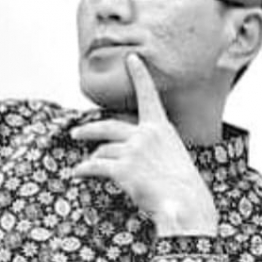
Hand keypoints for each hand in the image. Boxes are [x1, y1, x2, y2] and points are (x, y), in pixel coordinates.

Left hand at [70, 54, 217, 236]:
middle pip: (108, 127)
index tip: (132, 58)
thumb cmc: (182, 186)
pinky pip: (95, 166)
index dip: (140, 75)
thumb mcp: (173, 157)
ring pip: (103, 151)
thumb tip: (128, 152)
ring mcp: (133, 150)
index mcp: (161, 129)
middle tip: (76, 133)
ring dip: (93, 159)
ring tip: (84, 167)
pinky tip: (77, 173)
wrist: (185, 203)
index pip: (149, 95)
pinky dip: (84, 169)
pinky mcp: (122, 168)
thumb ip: (152, 148)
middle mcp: (145, 134)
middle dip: (89, 130)